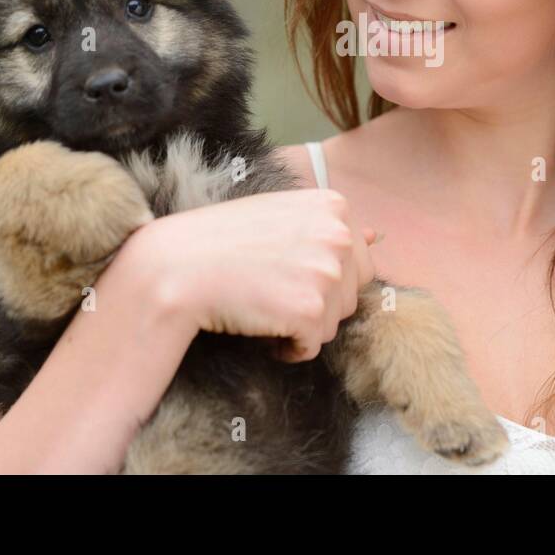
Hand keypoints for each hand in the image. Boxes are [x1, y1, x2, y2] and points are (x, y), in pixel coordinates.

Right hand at [132, 188, 377, 362]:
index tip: (284, 269)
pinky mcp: (311, 311)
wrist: (176, 266)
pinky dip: (288, 347)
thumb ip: (327, 226)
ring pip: (333, 322)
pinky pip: (312, 346)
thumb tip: (378, 236)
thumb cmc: (222, 240)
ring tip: (263, 304)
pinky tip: (260, 326)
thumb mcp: (280, 215)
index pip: (359, 259)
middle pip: (350, 293)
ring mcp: (327, 273)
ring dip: (301, 325)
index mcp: (334, 206)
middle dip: (316, 302)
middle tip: (271, 289)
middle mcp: (339, 236)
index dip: (321, 275)